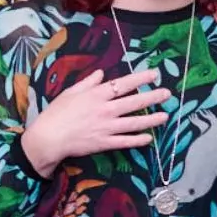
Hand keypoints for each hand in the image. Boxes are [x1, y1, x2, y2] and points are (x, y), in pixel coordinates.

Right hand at [21, 69, 171, 177]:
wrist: (49, 137)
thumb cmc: (56, 113)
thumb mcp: (71, 92)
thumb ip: (88, 82)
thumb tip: (102, 73)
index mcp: (97, 95)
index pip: (124, 84)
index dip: (141, 79)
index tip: (154, 74)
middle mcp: (105, 109)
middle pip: (134, 102)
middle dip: (153, 97)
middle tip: (167, 93)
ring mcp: (106, 127)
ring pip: (134, 122)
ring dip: (152, 119)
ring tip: (165, 116)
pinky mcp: (104, 143)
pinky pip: (125, 142)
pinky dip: (138, 140)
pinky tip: (149, 138)